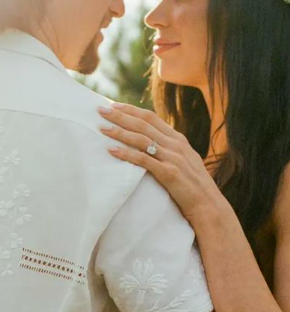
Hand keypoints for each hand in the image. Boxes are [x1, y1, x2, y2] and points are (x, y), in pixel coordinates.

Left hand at [98, 103, 222, 222]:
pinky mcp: (169, 173)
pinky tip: (112, 150)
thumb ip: (168, 151)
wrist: (209, 206)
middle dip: (121, 116)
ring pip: (141, 139)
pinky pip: (143, 160)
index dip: (131, 110)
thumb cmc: (193, 187)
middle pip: (143, 124)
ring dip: (120, 132)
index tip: (114, 105)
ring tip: (102, 128)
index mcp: (178, 139)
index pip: (151, 118)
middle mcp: (176, 145)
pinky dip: (126, 154)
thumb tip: (150, 146)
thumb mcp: (183, 162)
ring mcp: (173, 158)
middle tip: (101, 110)